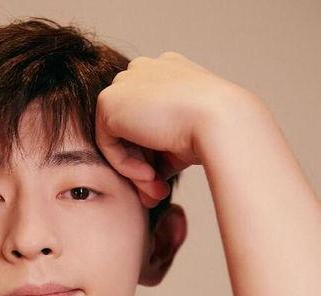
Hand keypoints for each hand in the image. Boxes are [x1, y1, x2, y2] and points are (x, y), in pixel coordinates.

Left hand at [95, 52, 243, 205]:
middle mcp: (144, 70)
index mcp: (166, 72)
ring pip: (118, 139)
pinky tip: (149, 174)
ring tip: (157, 190)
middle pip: (129, 129)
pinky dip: (126, 166)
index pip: (146, 119)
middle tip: (157, 193)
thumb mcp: (182, 145)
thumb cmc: (211, 133)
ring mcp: (125, 83)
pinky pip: (108, 144)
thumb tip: (148, 187)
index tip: (164, 179)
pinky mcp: (109, 102)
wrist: (220, 122)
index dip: (152, 154)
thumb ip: (159, 157)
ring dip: (135, 171)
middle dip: (141, 166)